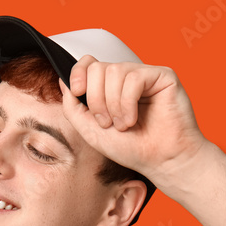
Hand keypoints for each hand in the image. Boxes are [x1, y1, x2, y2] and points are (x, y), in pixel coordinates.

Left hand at [59, 55, 207, 183]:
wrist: (161, 161)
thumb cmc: (132, 148)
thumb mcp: (91, 131)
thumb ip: (73, 107)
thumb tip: (63, 81)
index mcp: (109, 87)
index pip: (88, 63)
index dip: (78, 73)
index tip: (77, 92)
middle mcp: (127, 77)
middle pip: (97, 68)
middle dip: (95, 99)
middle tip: (107, 123)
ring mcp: (145, 75)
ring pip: (114, 71)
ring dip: (113, 104)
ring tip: (124, 125)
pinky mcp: (162, 76)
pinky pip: (134, 77)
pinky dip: (127, 103)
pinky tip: (133, 119)